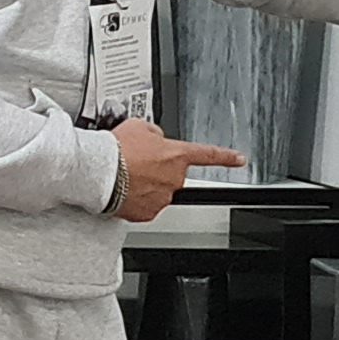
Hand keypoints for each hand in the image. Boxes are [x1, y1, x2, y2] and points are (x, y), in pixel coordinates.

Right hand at [112, 118, 244, 221]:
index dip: (226, 157)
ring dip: (144, 183)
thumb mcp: (138, 126)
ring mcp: (162, 197)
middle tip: (137, 162)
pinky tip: (122, 188)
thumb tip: (155, 138)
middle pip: (172, 173)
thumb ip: (154, 133)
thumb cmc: (117, 148)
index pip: (208, 155)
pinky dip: (134, 198)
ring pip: (157, 189)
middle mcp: (174, 178)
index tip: (239, 159)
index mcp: (177, 155)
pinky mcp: (147, 213)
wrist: (99, 170)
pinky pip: (144, 205)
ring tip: (125, 174)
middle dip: (158, 168)